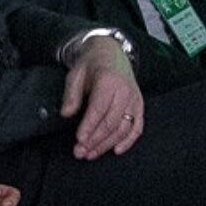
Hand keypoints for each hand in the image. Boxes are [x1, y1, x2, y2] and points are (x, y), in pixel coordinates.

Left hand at [61, 37, 143, 159]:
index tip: (79, 140)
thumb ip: (71, 94)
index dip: (89, 126)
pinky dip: (128, 141)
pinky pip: (137, 127)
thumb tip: (66, 113)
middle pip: (111, 122)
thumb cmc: (92, 64)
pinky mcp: (139, 105)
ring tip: (90, 153)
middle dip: (95, 140)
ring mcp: (134, 99)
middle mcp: (125, 91)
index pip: (99, 108)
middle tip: (80, 152)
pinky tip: (116, 150)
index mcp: (108, 80)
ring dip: (107, 144)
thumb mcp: (75, 73)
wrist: (111, 52)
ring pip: (123, 128)